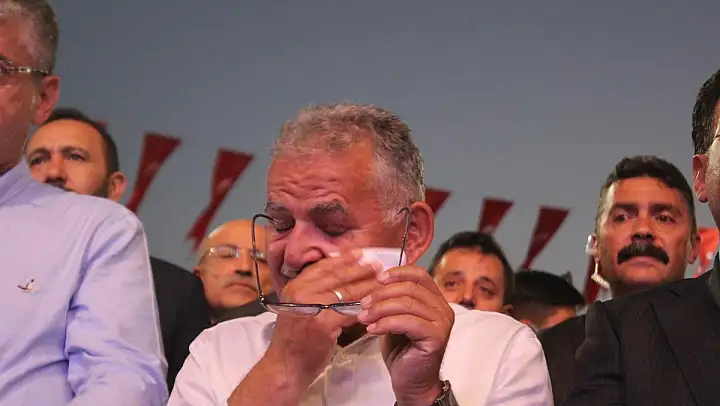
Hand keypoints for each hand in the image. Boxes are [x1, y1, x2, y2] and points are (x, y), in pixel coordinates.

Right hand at [264, 250, 381, 387]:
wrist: (285, 367)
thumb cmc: (295, 341)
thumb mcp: (299, 308)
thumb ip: (314, 293)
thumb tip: (338, 278)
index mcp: (295, 286)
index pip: (323, 267)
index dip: (343, 259)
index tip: (360, 253)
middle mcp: (301, 292)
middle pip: (336, 276)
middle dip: (360, 269)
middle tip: (377, 264)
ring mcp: (312, 307)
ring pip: (346, 292)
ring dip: (367, 285)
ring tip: (382, 281)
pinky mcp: (323, 323)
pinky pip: (350, 311)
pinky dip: (364, 308)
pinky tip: (377, 305)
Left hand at [357, 266, 453, 405]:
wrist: (410, 380)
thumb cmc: (402, 349)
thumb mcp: (394, 317)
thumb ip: (392, 300)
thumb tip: (373, 284)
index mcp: (434, 299)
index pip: (419, 274)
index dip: (398, 273)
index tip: (378, 279)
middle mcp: (442, 308)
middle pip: (410, 288)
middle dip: (382, 294)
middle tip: (363, 304)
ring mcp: (442, 322)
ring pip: (407, 303)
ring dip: (380, 309)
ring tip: (364, 318)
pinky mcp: (436, 337)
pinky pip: (408, 322)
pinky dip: (386, 323)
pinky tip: (373, 329)